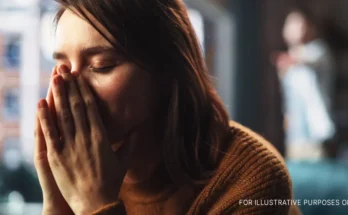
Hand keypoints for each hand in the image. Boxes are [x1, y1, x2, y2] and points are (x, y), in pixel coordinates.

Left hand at [37, 66, 133, 214]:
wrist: (96, 203)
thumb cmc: (111, 182)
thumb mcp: (124, 160)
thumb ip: (131, 142)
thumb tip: (139, 128)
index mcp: (101, 136)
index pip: (91, 108)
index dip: (83, 91)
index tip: (79, 77)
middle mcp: (85, 137)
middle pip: (75, 106)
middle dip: (69, 86)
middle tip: (63, 69)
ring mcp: (70, 145)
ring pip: (63, 115)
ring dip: (58, 95)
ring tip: (53, 78)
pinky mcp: (57, 155)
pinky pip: (50, 132)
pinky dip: (44, 116)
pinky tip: (41, 102)